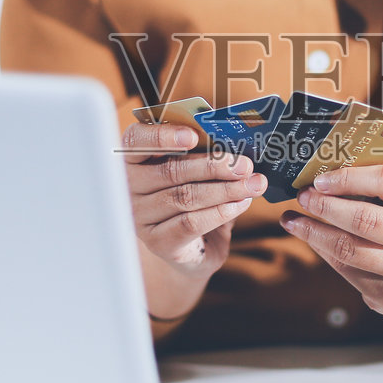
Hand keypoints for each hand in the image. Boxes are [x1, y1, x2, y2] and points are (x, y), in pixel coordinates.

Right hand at [122, 122, 266, 318]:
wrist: (193, 248)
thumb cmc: (193, 198)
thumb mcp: (195, 171)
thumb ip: (204, 153)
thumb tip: (236, 143)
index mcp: (133, 159)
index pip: (135, 141)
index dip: (162, 136)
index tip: (193, 135)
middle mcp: (130, 187)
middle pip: (171, 171)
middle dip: (213, 166)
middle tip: (244, 164)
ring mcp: (140, 217)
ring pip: (185, 197)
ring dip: (225, 189)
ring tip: (252, 184)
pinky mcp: (158, 242)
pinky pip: (191, 223)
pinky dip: (221, 211)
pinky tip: (241, 203)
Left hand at [280, 165, 382, 325]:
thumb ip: (381, 188)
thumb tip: (325, 175)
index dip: (349, 178)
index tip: (321, 179)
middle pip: (366, 220)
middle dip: (326, 206)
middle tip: (303, 196)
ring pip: (350, 250)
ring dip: (313, 232)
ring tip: (292, 220)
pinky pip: (346, 270)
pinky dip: (323, 251)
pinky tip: (311, 238)